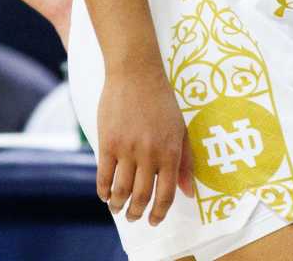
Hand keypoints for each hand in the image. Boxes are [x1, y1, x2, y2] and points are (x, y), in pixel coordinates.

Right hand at [95, 62, 194, 225]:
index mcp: (170, 151)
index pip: (166, 193)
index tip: (154, 220)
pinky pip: (103, 176)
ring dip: (119, 206)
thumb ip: (186, 161)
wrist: (136, 73)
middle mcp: (149, 153)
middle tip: (134, 217)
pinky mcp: (107, 143)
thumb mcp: (180, 128)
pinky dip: (103, 191)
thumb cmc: (161, 100)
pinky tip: (105, 195)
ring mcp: (127, 149)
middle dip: (137, 213)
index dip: (159, 212)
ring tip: (118, 209)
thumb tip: (188, 192)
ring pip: (121, 191)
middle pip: (142, 196)